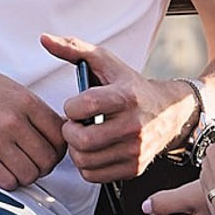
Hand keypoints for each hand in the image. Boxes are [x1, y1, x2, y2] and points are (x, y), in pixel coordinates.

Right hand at [0, 52, 68, 191]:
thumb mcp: (8, 87)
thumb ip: (32, 109)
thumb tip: (56, 133)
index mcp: (25, 100)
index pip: (59, 136)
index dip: (58, 149)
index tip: (48, 150)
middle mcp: (12, 120)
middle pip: (48, 160)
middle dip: (42, 166)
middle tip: (30, 162)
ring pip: (29, 174)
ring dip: (24, 175)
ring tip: (12, 166)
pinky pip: (7, 182)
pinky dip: (7, 181)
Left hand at [40, 32, 200, 184]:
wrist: (169, 111)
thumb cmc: (131, 86)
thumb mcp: (106, 62)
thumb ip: (74, 49)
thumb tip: (45, 39)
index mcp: (126, 96)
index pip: (84, 107)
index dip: (70, 107)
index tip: (75, 105)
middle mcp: (134, 125)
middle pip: (82, 140)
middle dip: (69, 132)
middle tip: (73, 124)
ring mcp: (135, 150)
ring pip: (85, 161)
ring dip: (75, 150)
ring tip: (82, 136)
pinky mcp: (134, 168)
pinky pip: (94, 175)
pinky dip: (86, 165)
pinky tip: (92, 150)